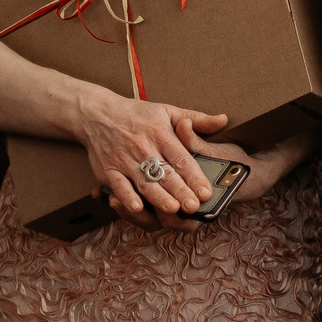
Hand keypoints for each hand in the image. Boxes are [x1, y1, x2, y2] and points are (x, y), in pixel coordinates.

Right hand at [72, 93, 227, 220]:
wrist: (97, 113)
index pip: (181, 158)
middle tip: (194, 207)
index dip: (195, 176)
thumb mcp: (168, 110)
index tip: (206, 192)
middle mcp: (144, 148)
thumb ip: (196, 119)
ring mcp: (125, 160)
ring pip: (144, 182)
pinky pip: (118, 186)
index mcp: (161, 134)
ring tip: (173, 210)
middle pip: (165, 174)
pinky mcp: (107, 170)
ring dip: (158, 197)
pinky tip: (136, 208)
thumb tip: (224, 120)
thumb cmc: (137, 114)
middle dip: (180, 191)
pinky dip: (126, 197)